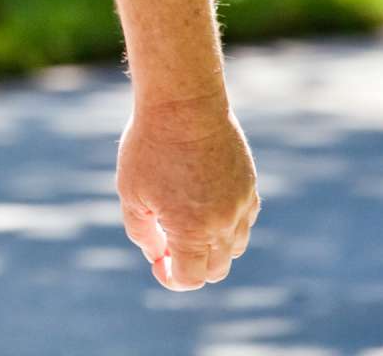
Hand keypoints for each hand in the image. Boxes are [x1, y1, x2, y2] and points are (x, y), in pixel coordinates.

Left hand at [117, 91, 259, 289]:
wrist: (184, 105)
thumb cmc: (150, 147)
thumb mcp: (132, 193)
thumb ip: (142, 233)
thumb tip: (157, 255)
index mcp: (192, 230)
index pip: (191, 278)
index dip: (171, 278)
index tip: (158, 264)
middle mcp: (224, 224)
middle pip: (216, 270)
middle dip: (192, 266)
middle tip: (168, 246)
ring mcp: (242, 206)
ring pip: (234, 248)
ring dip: (211, 247)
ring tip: (185, 221)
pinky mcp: (250, 187)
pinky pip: (244, 221)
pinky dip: (227, 224)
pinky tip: (203, 202)